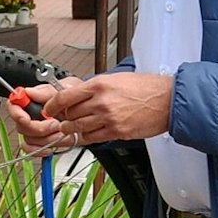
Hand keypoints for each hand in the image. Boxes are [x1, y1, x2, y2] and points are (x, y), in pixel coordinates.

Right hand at [5, 79, 80, 154]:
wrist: (88, 113)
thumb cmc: (75, 97)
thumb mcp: (65, 88)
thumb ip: (47, 91)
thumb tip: (30, 92)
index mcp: (33, 100)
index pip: (13, 105)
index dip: (16, 113)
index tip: (26, 118)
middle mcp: (31, 115)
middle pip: (21, 126)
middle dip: (38, 128)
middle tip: (55, 124)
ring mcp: (35, 129)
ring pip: (29, 139)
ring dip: (46, 138)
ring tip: (60, 132)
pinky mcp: (41, 141)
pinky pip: (32, 150)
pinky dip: (40, 150)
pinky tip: (51, 145)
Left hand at [43, 72, 174, 144]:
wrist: (168, 101)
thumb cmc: (146, 88)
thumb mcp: (116, 79)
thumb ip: (95, 88)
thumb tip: (78, 94)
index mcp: (99, 85)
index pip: (65, 97)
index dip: (52, 105)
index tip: (49, 108)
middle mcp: (101, 102)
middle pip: (69, 114)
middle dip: (64, 117)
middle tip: (64, 117)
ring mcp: (108, 118)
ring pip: (78, 128)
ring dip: (73, 129)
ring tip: (74, 126)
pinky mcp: (116, 132)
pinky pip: (92, 138)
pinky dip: (87, 137)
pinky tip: (89, 133)